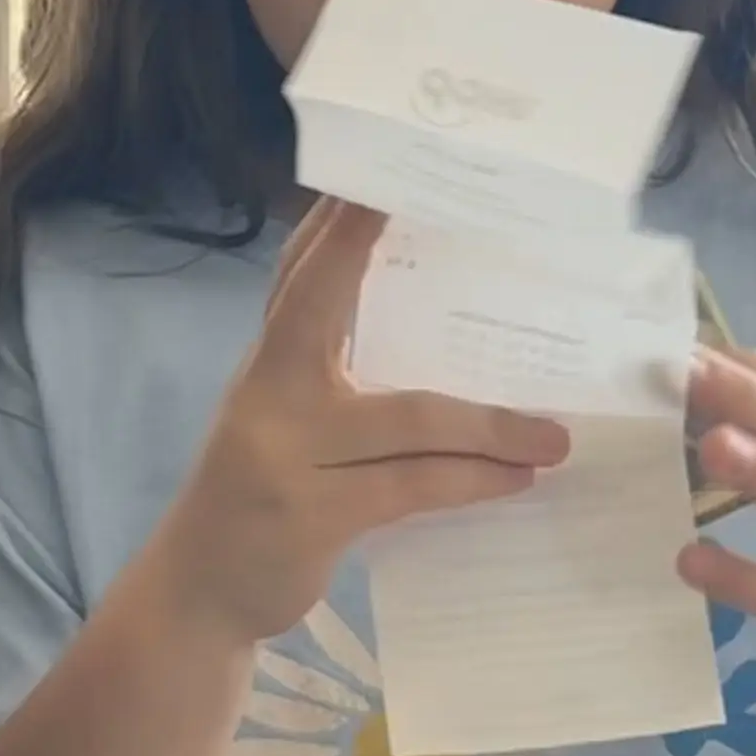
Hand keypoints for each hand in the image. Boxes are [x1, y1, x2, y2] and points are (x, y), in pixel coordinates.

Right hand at [155, 201, 568, 645]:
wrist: (200, 589)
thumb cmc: (263, 498)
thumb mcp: (286, 425)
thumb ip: (334, 378)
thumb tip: (443, 338)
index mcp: (268, 363)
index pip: (299, 273)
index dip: (335, 220)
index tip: (381, 166)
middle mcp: (267, 391)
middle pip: (320, 302)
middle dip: (368, 249)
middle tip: (445, 203)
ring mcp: (285, 452)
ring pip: (405, 417)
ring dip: (491, 423)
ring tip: (556, 434)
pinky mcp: (311, 513)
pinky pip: (411, 485)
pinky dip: (472, 479)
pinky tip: (518, 479)